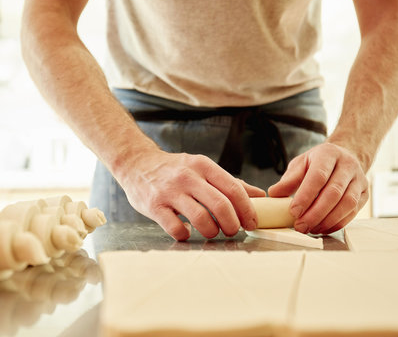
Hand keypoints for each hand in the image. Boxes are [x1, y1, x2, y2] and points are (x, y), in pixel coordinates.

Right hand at [118, 151, 265, 240]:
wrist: (136, 163)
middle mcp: (187, 177)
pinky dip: (185, 235)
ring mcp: (170, 192)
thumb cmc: (174, 170)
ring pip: (201, 219)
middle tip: (232, 231)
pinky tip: (186, 231)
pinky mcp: (154, 206)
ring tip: (211, 232)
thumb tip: (261, 196)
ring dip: (212, 232)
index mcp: (203, 165)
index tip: (251, 222)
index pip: (233, 189)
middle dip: (232, 225)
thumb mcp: (202, 168)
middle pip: (221, 206)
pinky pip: (176, 228)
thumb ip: (229, 182)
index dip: (247, 210)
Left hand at [268, 142, 368, 234]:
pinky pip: (353, 212)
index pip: (318, 177)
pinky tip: (323, 228)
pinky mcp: (365, 194)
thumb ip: (288, 179)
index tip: (293, 212)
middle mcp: (347, 165)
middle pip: (334, 192)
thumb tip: (273, 193)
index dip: (306, 196)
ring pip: (347, 203)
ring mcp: (359, 179)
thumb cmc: (318, 162)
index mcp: (328, 154)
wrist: (344, 157)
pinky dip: (337, 223)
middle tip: (300, 226)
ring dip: (327, 220)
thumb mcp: (300, 164)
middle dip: (316, 213)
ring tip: (310, 229)